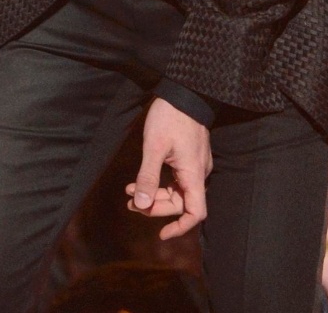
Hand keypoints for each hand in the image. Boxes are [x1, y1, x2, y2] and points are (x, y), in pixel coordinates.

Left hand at [125, 96, 211, 239]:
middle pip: (180, 204)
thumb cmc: (170, 117)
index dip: (180, 227)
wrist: (185, 92)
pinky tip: (141, 179)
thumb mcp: (154, 147)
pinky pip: (177, 179)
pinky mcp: (190, 157)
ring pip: (176, 191)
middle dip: (155, 207)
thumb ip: (148, 177)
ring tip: (130, 190)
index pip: (195, 213)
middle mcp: (198, 173)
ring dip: (154, 194)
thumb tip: (141, 204)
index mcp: (193, 175)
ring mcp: (195, 165)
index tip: (162, 234)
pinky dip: (159, 183)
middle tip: (130, 202)